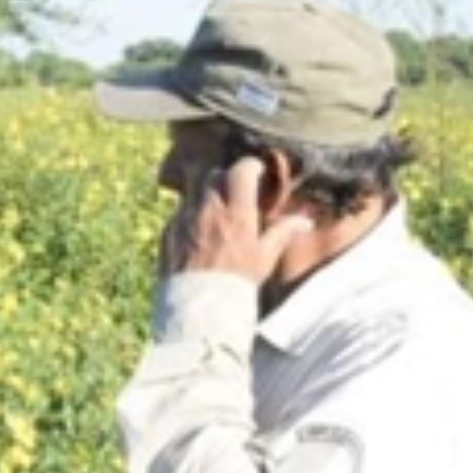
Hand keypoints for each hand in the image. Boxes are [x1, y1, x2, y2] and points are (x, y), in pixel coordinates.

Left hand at [163, 157, 312, 285]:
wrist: (200, 304)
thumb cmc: (236, 281)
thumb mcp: (264, 257)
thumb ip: (282, 233)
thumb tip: (304, 221)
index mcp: (236, 213)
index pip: (241, 171)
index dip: (250, 167)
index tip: (256, 173)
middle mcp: (207, 210)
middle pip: (214, 175)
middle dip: (227, 178)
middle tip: (237, 191)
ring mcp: (184, 219)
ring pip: (194, 191)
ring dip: (207, 194)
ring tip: (218, 211)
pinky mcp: (168, 231)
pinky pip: (179, 212)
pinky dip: (190, 215)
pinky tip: (199, 232)